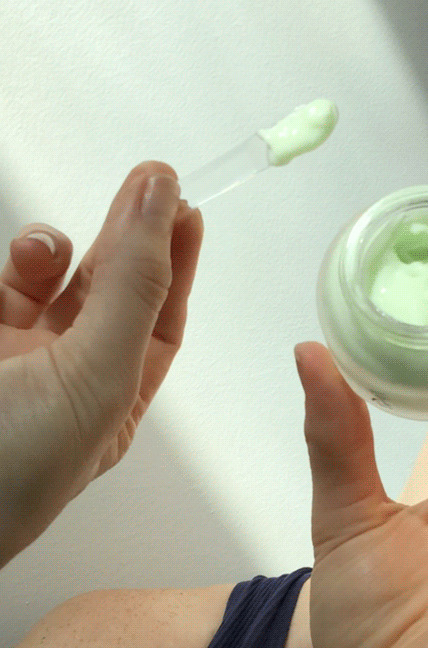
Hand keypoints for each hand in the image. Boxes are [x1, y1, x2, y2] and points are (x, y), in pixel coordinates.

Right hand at [0, 161, 203, 568]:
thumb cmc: (15, 466)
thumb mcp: (97, 376)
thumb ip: (132, 287)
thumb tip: (165, 200)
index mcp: (112, 403)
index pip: (160, 322)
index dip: (177, 265)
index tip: (188, 210)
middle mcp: (66, 379)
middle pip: (110, 292)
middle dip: (130, 237)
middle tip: (151, 181)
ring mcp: (14, 357)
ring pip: (47, 281)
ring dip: (57, 250)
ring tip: (53, 246)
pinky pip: (3, 285)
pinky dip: (19, 263)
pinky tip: (26, 258)